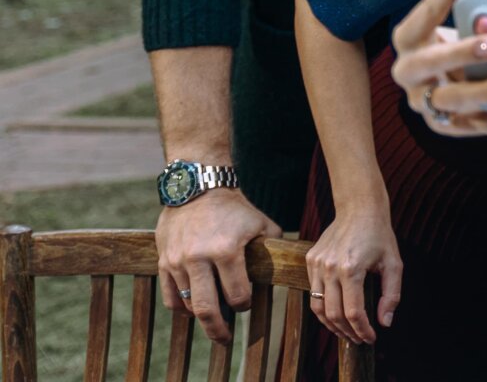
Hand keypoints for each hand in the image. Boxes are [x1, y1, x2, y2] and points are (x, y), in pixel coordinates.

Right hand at [155, 189, 280, 342]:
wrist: (198, 187)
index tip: (246, 305)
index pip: (237, 295)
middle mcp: (199, 258)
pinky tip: (192, 308)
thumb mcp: (262, 224)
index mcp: (227, 251)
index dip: (245, 305)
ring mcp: (178, 261)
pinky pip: (170, 296)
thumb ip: (272, 250)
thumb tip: (283, 272)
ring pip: (187, 305)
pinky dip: (181, 307)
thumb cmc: (236, 208)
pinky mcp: (163, 261)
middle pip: (207, 309)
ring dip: (200, 317)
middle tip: (225, 339)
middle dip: (218, 329)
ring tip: (211, 321)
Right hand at [304, 207, 402, 343]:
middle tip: (358, 339)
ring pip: (317, 307)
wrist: (359, 208)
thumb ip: (391, 294)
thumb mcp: (394, 263)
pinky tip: (336, 312)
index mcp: (351, 268)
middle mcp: (329, 268)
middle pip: (333, 314)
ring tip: (346, 332)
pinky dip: (323, 307)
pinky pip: (313, 292)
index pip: (353, 312)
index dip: (362, 330)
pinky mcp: (310, 261)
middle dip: (347, 332)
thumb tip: (385, 322)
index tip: (371, 338)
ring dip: (331, 325)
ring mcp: (317, 264)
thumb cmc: (380, 235)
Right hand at [387, 0, 486, 136]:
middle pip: (427, 64)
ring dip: (484, 91)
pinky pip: (473, 125)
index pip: (422, 16)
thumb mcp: (457, 30)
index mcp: (409, 41)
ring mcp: (424, 103)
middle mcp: (408, 73)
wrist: (456, 87)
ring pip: (450, 101)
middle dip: (460, 53)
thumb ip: (475, 21)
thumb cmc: (459, 46)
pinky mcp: (444, 126)